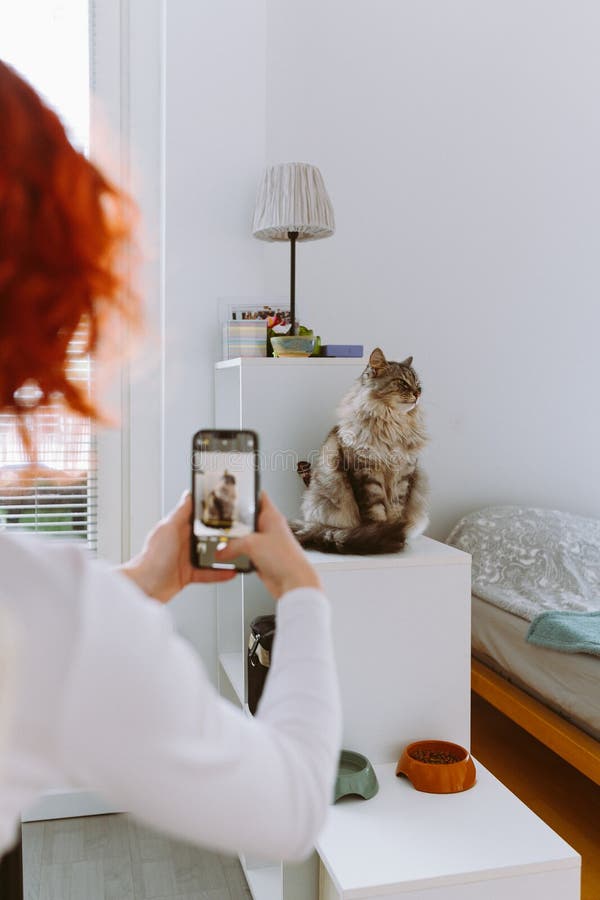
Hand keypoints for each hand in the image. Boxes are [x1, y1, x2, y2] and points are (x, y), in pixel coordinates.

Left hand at [120, 492, 235, 602]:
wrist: (144, 587)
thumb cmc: (150, 558)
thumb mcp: (168, 528)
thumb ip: (180, 512)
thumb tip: (188, 494)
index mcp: (177, 528)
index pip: (196, 516)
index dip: (210, 512)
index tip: (226, 508)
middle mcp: (181, 542)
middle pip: (207, 535)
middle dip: (222, 534)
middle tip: (238, 532)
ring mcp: (185, 559)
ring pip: (210, 554)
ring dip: (223, 555)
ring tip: (237, 552)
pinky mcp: (188, 574)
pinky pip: (208, 573)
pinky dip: (219, 573)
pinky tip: (230, 572)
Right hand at [215, 492, 321, 600]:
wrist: (293, 583)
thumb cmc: (285, 559)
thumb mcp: (252, 545)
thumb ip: (232, 545)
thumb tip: (221, 550)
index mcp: (272, 516)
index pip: (259, 496)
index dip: (247, 491)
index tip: (233, 490)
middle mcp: (270, 528)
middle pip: (248, 519)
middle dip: (234, 520)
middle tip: (220, 519)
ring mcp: (266, 544)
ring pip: (245, 538)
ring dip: (235, 541)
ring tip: (222, 540)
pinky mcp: (263, 559)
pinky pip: (246, 554)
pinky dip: (238, 555)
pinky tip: (230, 557)